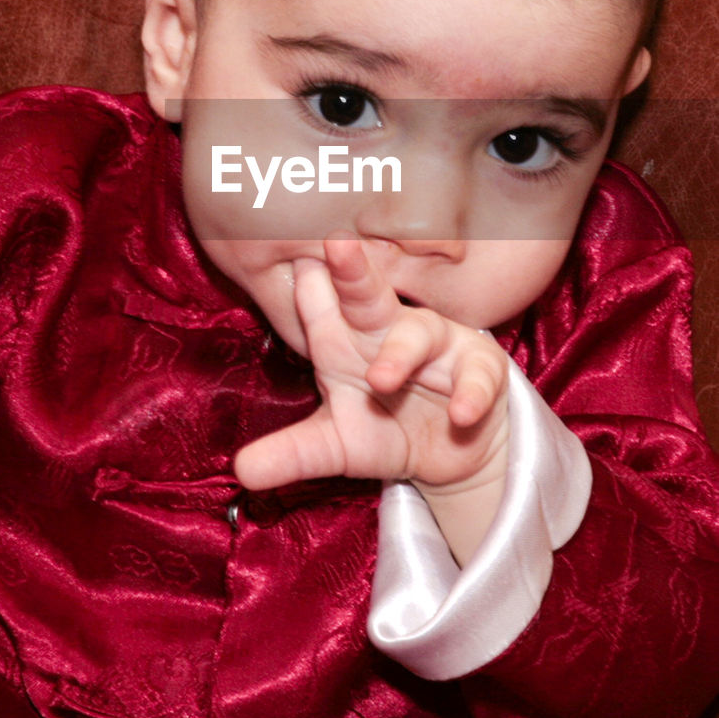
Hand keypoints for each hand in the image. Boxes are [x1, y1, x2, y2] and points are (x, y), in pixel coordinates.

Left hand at [234, 231, 509, 558]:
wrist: (450, 453)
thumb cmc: (382, 427)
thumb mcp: (334, 445)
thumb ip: (291, 453)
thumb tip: (240, 472)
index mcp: (342, 337)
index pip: (317, 304)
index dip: (304, 280)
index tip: (284, 250)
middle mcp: (385, 329)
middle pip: (366, 294)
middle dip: (353, 270)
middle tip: (336, 245)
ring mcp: (435, 343)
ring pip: (418, 332)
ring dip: (401, 353)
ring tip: (381, 380)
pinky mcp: (478, 368)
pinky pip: (477, 375)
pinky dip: (470, 393)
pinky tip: (461, 414)